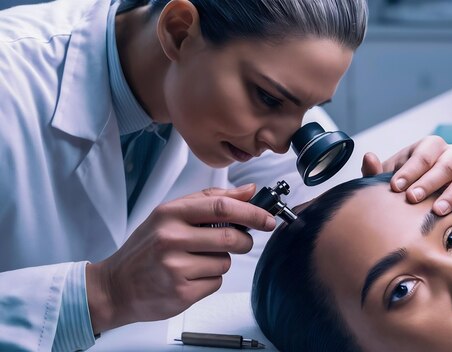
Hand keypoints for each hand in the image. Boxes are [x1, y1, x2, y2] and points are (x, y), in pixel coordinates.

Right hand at [86, 184, 274, 333]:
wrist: (115, 286)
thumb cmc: (145, 248)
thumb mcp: (169, 215)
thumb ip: (210, 200)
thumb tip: (249, 191)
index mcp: (170, 214)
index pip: (221, 206)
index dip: (251, 212)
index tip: (266, 218)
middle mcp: (171, 238)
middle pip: (230, 237)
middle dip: (244, 240)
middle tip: (239, 241)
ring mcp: (175, 267)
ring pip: (224, 262)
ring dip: (220, 262)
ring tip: (195, 261)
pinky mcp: (181, 292)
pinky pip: (215, 282)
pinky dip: (210, 280)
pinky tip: (189, 277)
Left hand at [361, 135, 451, 234]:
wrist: (419, 192)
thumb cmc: (403, 182)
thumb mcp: (387, 177)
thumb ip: (376, 171)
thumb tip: (368, 158)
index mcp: (431, 146)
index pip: (423, 155)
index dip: (409, 171)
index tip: (395, 188)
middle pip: (448, 166)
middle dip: (431, 184)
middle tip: (415, 200)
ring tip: (448, 218)